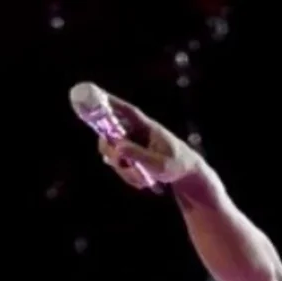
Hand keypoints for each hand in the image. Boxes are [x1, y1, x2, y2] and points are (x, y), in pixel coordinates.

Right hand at [85, 89, 204, 190]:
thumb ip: (138, 155)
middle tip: (119, 163)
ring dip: (123, 169)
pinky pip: (120, 164)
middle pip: (110, 133)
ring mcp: (133, 143)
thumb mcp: (160, 164)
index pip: (126, 111)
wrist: (186, 174)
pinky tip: (142, 182)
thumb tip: (116, 147)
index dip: (110, 102)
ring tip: (142, 180)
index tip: (95, 95)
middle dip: (110, 150)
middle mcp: (137, 132)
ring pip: (113, 152)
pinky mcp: (132, 155)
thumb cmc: (177, 165)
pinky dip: (128, 175)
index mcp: (147, 128)